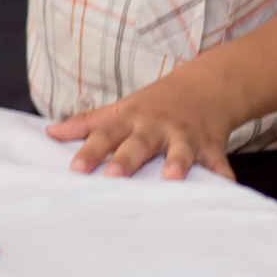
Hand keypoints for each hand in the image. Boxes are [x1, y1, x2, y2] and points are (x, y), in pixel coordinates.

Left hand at [47, 83, 237, 182]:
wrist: (208, 85)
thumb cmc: (157, 102)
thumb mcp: (122, 108)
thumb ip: (87, 123)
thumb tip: (50, 132)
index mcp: (132, 119)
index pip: (105, 134)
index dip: (89, 151)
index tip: (74, 170)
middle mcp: (157, 127)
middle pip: (139, 143)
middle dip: (126, 160)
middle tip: (113, 178)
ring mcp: (185, 135)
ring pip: (179, 150)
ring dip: (176, 163)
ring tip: (171, 179)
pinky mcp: (210, 145)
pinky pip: (217, 163)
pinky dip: (223, 176)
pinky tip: (226, 191)